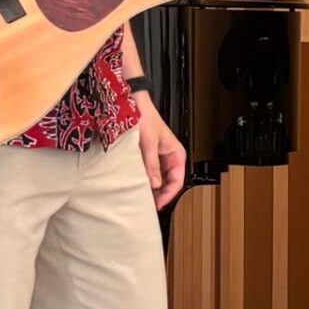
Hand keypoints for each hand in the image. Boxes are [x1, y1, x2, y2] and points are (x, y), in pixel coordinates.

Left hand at [136, 93, 186, 208]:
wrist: (131, 103)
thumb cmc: (144, 117)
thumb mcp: (148, 143)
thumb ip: (151, 164)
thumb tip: (154, 184)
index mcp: (176, 154)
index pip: (177, 181)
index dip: (168, 195)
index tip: (157, 204)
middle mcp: (169, 157)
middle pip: (168, 183)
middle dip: (159, 194)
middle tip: (148, 205)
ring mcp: (158, 158)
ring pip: (158, 179)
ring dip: (151, 188)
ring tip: (141, 197)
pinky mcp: (147, 157)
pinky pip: (148, 173)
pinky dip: (144, 180)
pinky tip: (136, 185)